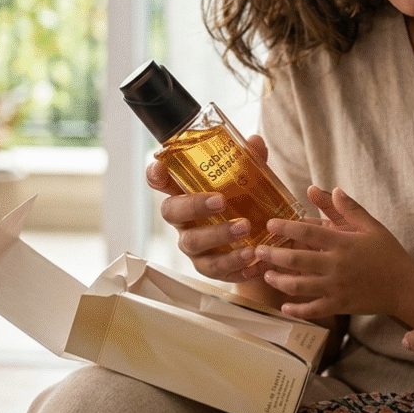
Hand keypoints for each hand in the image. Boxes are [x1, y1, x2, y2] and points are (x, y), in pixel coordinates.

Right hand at [150, 134, 268, 282]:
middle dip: (194, 207)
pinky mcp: (210, 268)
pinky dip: (236, 267)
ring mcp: (194, 247)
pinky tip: (254, 262)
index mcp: (186, 195)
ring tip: (246, 231)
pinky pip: (217, 271)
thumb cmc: (243, 205)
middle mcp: (183, 221)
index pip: (161, 181)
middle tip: (221, 202)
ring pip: (195, 245)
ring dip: (219, 238)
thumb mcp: (248, 181)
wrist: (258, 244)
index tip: (159, 169)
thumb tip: (254, 141)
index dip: (155, 176)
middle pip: (173, 213)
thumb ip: (250, 162)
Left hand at [255, 186, 413, 319]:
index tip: (270, 225)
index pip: (307, 231)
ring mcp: (336, 288)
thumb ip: (349, 209)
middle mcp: (336, 266)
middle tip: (258, 251)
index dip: (285, 227)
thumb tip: (329, 189)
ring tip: (266, 275)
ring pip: (299, 286)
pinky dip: (297, 310)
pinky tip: (284, 307)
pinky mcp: (340, 306)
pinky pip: (313, 310)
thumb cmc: (388, 253)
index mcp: (343, 243)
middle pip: (296, 259)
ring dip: (278, 281)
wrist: (405, 287)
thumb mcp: (371, 226)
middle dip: (273, 255)